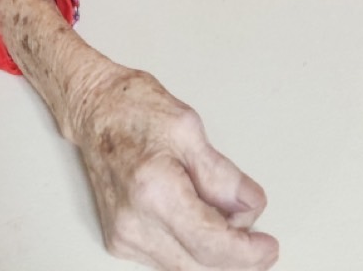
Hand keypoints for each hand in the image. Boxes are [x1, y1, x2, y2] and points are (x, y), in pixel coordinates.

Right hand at [67, 61, 278, 270]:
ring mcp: (123, 235)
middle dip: (236, 259)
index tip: (268, 247)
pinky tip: (205, 225)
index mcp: (154, 190)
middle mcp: (134, 222)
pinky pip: (167, 259)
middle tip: (261, 244)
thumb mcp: (189, 128)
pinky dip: (192, 250)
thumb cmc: (134, 108)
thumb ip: (221, 174)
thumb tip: (250, 205)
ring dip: (214, 255)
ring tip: (232, 222)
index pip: (210, 243)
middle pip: (198, 265)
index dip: (245, 252)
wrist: (94, 109)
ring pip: (183, 267)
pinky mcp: (119, 240)